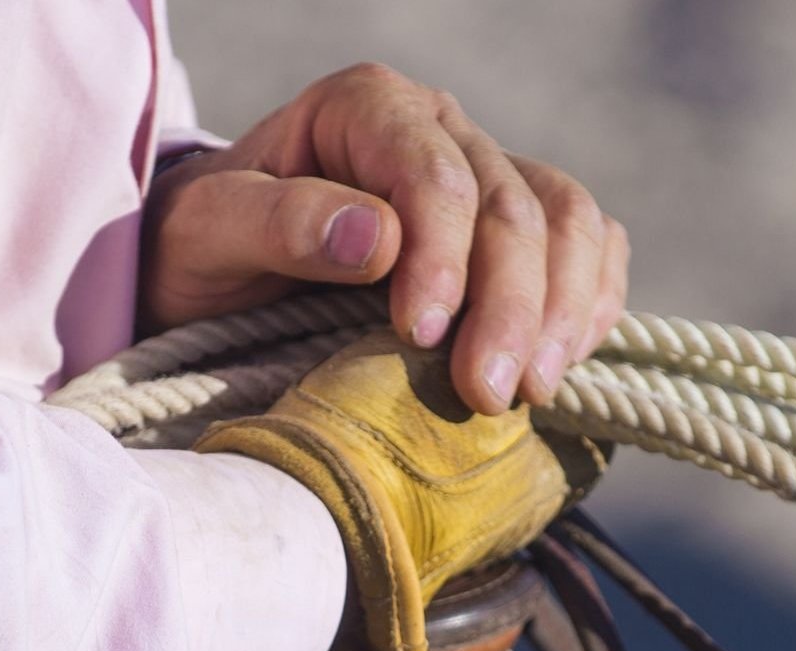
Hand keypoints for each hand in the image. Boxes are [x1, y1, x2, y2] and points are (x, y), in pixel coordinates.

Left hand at [141, 63, 629, 415]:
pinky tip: (562, 362)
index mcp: (369, 109)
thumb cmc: (203, 251)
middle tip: (487, 395)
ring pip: (569, 223)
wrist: (215, 274)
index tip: (421, 336)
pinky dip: (592, 303)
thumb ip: (278, 223)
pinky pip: (592, 247)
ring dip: (563, 311)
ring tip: (533, 391)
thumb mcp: (207, 234)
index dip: (445, 258)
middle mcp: (441, 130)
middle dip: (511, 306)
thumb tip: (377, 236)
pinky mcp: (520, 230)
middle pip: (514, 206)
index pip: (438, 177)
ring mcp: (489, 175)